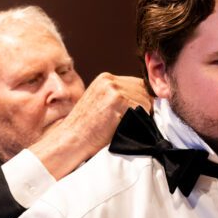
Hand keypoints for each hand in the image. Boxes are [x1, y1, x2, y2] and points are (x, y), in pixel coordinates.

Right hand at [30, 74, 151, 178]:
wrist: (72, 139)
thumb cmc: (86, 128)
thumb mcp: (100, 102)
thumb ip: (117, 96)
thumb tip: (144, 99)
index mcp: (105, 78)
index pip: (137, 83)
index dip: (141, 98)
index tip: (138, 112)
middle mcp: (109, 80)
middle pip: (143, 90)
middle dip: (143, 106)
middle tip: (132, 122)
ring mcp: (114, 89)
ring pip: (145, 100)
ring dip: (142, 115)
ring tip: (125, 125)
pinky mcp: (118, 101)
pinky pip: (143, 109)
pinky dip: (139, 121)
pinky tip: (124, 127)